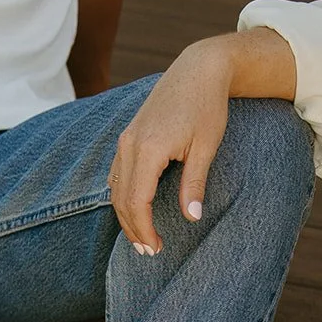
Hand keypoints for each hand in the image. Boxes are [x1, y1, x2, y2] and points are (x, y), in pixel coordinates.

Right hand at [108, 38, 234, 253]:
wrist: (198, 69)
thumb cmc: (207, 106)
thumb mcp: (205, 147)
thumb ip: (194, 183)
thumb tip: (191, 217)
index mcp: (148, 149)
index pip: (137, 202)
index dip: (144, 230)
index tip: (156, 249)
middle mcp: (130, 144)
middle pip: (121, 199)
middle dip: (133, 229)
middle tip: (149, 252)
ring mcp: (126, 139)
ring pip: (115, 188)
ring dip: (125, 215)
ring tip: (141, 238)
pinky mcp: (128, 136)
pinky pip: (117, 173)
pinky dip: (122, 196)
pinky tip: (134, 209)